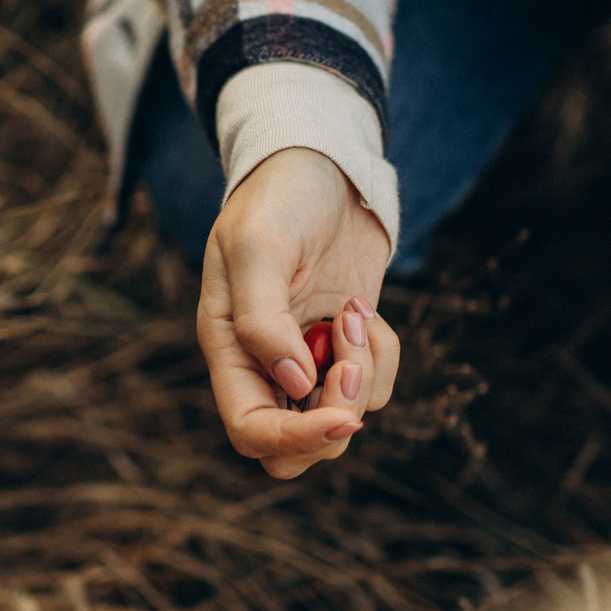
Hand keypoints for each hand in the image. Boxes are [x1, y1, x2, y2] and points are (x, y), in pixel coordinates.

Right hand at [198, 147, 399, 478]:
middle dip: (333, 419)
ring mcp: (308, 358)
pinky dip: (381, 355)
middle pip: (294, 449)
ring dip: (361, 375)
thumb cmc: (277, 198)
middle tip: (349, 361)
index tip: (340, 417)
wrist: (320, 162)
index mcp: (228, 351)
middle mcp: (264, 366)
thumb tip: (295, 383)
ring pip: (340, 418)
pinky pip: (373, 384)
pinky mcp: (347, 345)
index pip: (251, 431)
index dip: (295, 439)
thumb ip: (264, 320)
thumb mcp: (257, 247)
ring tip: (354, 315)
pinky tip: (362, 310)